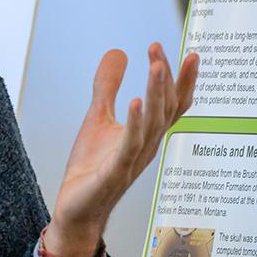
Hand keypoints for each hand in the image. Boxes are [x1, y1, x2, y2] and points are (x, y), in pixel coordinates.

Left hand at [46, 44, 197, 256]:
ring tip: (156, 67)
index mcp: (146, 133)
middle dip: (166, 78)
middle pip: (165, 109)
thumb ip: (107, 87)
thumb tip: (118, 52)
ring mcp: (133, 159)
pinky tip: (134, 102)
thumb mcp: (98, 117)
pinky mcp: (113, 171)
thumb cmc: (92, 166)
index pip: (170, 103)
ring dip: (155, 94)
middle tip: (160, 49)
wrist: (76, 207)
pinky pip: (128, 145)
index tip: (181, 51)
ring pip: (152, 124)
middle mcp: (146, 145)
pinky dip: (133, 123)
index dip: (179, 79)